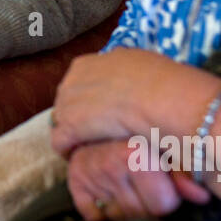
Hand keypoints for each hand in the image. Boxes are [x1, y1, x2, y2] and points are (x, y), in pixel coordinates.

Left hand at [50, 47, 175, 157]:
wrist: (160, 99)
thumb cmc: (159, 82)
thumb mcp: (138, 62)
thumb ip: (123, 68)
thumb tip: (126, 70)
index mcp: (87, 64)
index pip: (77, 84)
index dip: (88, 100)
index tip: (101, 112)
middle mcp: (72, 80)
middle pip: (67, 102)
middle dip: (78, 116)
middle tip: (96, 132)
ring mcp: (68, 103)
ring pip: (62, 121)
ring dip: (74, 134)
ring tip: (90, 147)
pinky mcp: (69, 127)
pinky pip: (60, 142)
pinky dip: (69, 151)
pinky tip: (83, 158)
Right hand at [66, 139, 209, 220]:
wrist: (106, 112)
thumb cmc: (146, 131)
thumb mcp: (169, 147)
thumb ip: (185, 174)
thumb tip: (201, 197)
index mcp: (138, 153)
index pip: (161, 206)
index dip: (167, 197)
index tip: (164, 181)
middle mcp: (110, 162)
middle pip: (139, 213)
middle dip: (145, 203)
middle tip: (146, 182)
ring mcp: (90, 172)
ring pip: (118, 216)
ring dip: (125, 205)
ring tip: (129, 183)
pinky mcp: (75, 180)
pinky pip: (92, 215)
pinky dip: (100, 211)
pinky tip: (109, 192)